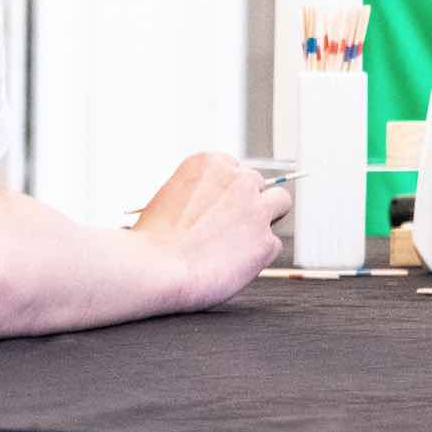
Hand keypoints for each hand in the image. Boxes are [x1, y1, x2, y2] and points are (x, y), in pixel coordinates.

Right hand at [131, 153, 291, 309]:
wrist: (154, 268)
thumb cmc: (151, 241)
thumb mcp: (170, 197)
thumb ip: (200, 194)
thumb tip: (215, 207)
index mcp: (211, 163)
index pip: (235, 169)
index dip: (226, 192)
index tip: (216, 210)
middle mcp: (239, 178)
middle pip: (259, 183)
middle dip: (249, 202)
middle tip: (232, 228)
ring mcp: (257, 209)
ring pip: (280, 203)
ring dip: (266, 220)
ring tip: (242, 243)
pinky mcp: (267, 241)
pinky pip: (272, 244)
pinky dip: (257, 256)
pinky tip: (232, 266)